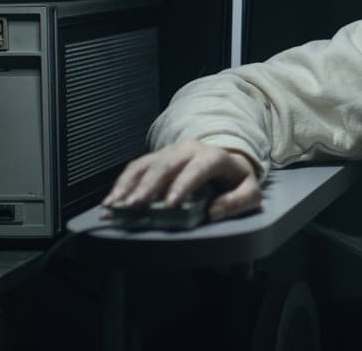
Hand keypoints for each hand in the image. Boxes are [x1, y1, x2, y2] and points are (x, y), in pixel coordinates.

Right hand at [102, 139, 261, 221]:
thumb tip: (216, 211)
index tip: (171, 204)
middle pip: (167, 164)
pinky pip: (136, 167)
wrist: (225, 162)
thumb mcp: (250, 191)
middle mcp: (190, 149)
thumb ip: (240, 201)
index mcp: (215, 156)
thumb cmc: (235, 180)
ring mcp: (170, 151)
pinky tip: (112, 200)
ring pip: (146, 164)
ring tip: (115, 204)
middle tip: (134, 205)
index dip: (184, 185)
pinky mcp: (156, 158)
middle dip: (148, 185)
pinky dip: (122, 183)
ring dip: (129, 184)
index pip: (199, 168)